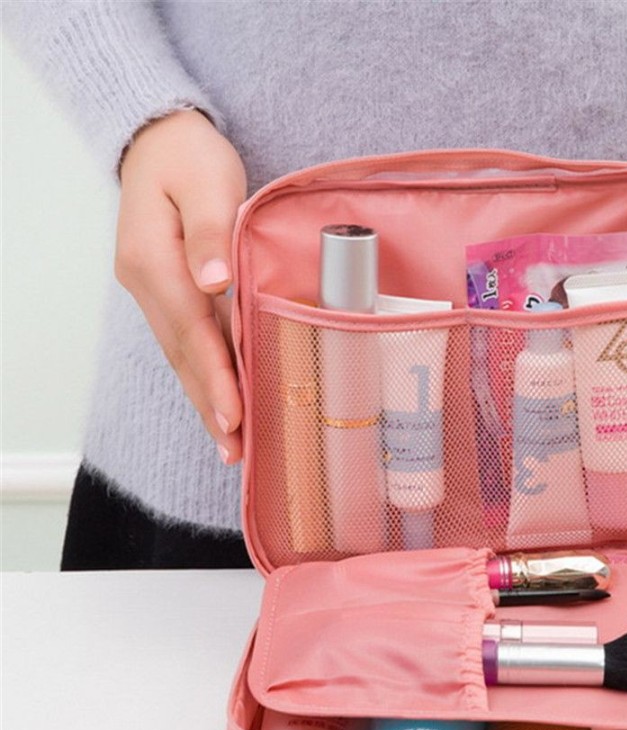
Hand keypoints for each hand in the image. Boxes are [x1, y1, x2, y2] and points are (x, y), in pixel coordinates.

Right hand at [115, 109, 247, 463]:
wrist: (160, 140)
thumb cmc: (189, 156)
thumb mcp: (205, 181)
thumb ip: (211, 232)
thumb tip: (213, 283)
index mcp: (154, 259)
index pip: (191, 329)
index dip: (215, 374)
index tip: (235, 413)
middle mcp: (146, 283)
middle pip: (183, 354)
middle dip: (210, 404)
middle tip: (237, 451)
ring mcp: (153, 291)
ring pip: (182, 355)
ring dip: (205, 399)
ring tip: (230, 444)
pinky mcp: (167, 292)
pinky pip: (186, 342)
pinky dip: (203, 374)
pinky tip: (220, 400)